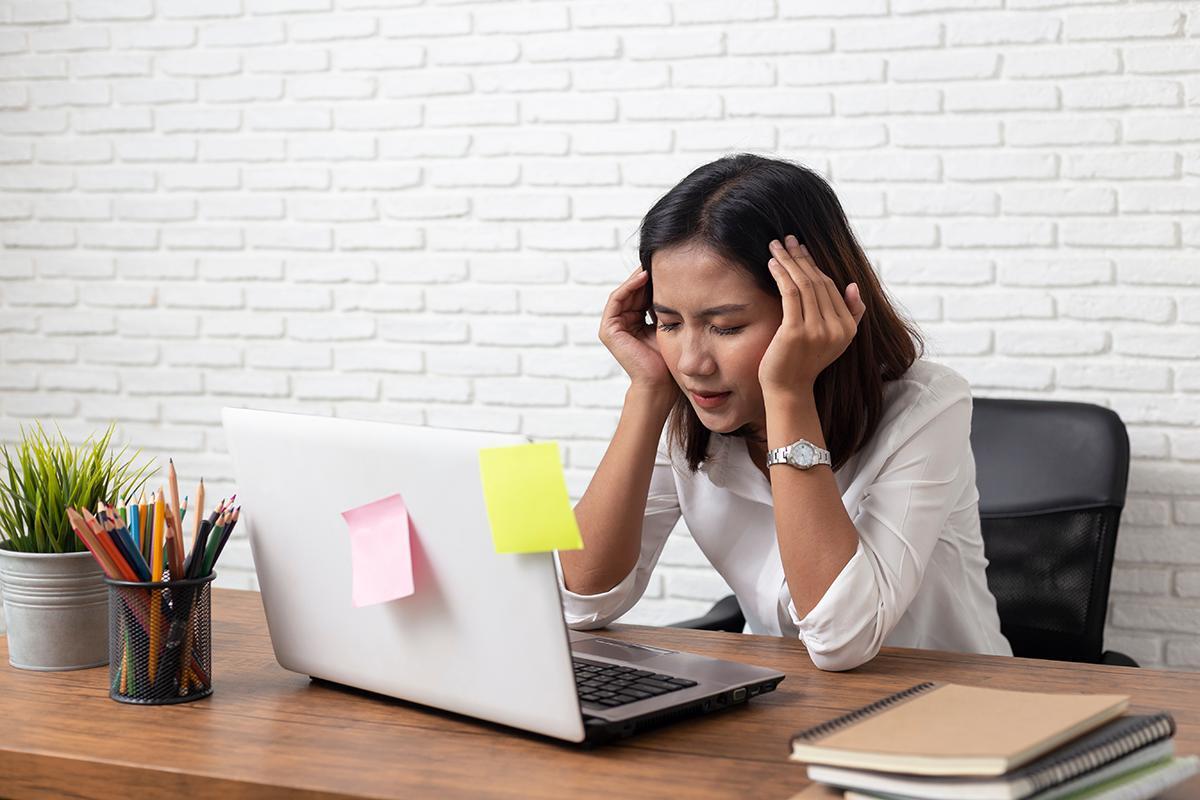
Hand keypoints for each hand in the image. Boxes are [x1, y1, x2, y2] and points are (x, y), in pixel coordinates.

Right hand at [599, 266, 673, 392]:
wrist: (660, 383)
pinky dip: (629, 286)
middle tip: (661, 257)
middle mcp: (623, 322)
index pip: (643, 293)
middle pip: (633, 290)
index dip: (655, 278)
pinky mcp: (608, 329)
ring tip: (653, 263)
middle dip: (647, 274)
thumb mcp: (668, 323)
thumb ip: (664, 304)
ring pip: (625, 292)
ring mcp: (613, 326)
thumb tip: (679, 278)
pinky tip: (644, 276)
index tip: (670, 263)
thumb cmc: (668, 358)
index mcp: (636, 321)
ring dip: (638, 276)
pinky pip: (617, 299)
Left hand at [758, 235, 866, 395]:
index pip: (831, 287)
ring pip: (804, 284)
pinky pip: (790, 294)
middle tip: (787, 239)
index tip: (801, 250)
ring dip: (789, 261)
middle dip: (801, 257)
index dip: (815, 265)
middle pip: (817, 282)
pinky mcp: (795, 332)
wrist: (788, 390)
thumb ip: (850, 315)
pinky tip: (772, 263)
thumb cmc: (805, 362)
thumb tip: (853, 286)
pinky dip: (781, 275)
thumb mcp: (834, 341)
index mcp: (848, 328)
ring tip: (776, 246)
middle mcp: (836, 329)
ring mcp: (816, 331)